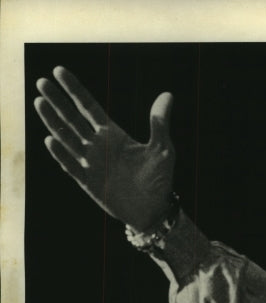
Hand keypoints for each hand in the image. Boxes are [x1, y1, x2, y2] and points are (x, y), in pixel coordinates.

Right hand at [34, 66, 175, 229]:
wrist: (154, 210)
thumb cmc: (160, 179)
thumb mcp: (163, 149)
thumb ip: (160, 123)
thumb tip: (167, 94)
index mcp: (113, 135)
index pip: (89, 107)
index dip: (75, 89)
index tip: (59, 70)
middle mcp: (98, 146)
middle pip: (72, 119)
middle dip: (57, 101)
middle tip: (42, 82)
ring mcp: (91, 163)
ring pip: (67, 138)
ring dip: (53, 122)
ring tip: (39, 102)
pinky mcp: (88, 182)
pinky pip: (71, 166)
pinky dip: (62, 154)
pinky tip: (52, 140)